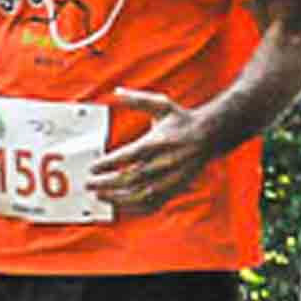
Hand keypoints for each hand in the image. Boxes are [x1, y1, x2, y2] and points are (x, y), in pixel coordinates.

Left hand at [87, 88, 216, 211]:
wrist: (211, 136)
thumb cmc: (183, 121)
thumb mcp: (162, 105)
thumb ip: (137, 100)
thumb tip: (116, 92)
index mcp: (159, 142)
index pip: (130, 155)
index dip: (110, 163)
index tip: (93, 167)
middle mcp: (165, 162)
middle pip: (132, 177)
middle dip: (107, 183)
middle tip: (89, 183)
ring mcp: (170, 179)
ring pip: (141, 195)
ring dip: (118, 198)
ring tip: (100, 195)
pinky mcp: (174, 189)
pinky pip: (153, 204)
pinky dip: (135, 208)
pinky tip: (120, 204)